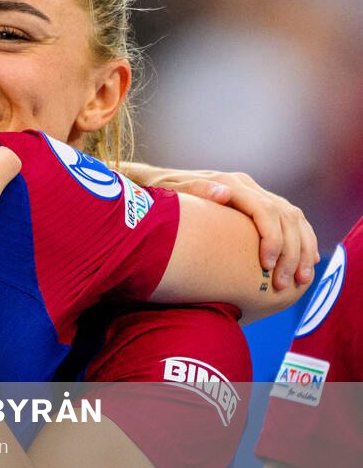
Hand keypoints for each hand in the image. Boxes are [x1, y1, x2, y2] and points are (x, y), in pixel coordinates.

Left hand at [137, 167, 317, 289]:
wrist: (159, 182)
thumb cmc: (163, 193)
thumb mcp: (173, 192)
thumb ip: (196, 190)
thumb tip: (223, 193)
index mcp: (232, 183)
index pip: (265, 210)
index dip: (272, 239)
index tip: (267, 267)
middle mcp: (247, 186)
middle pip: (285, 217)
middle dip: (291, 252)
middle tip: (284, 284)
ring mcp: (254, 193)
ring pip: (294, 218)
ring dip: (303, 249)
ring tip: (302, 280)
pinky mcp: (257, 204)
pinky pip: (290, 221)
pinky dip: (303, 240)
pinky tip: (307, 262)